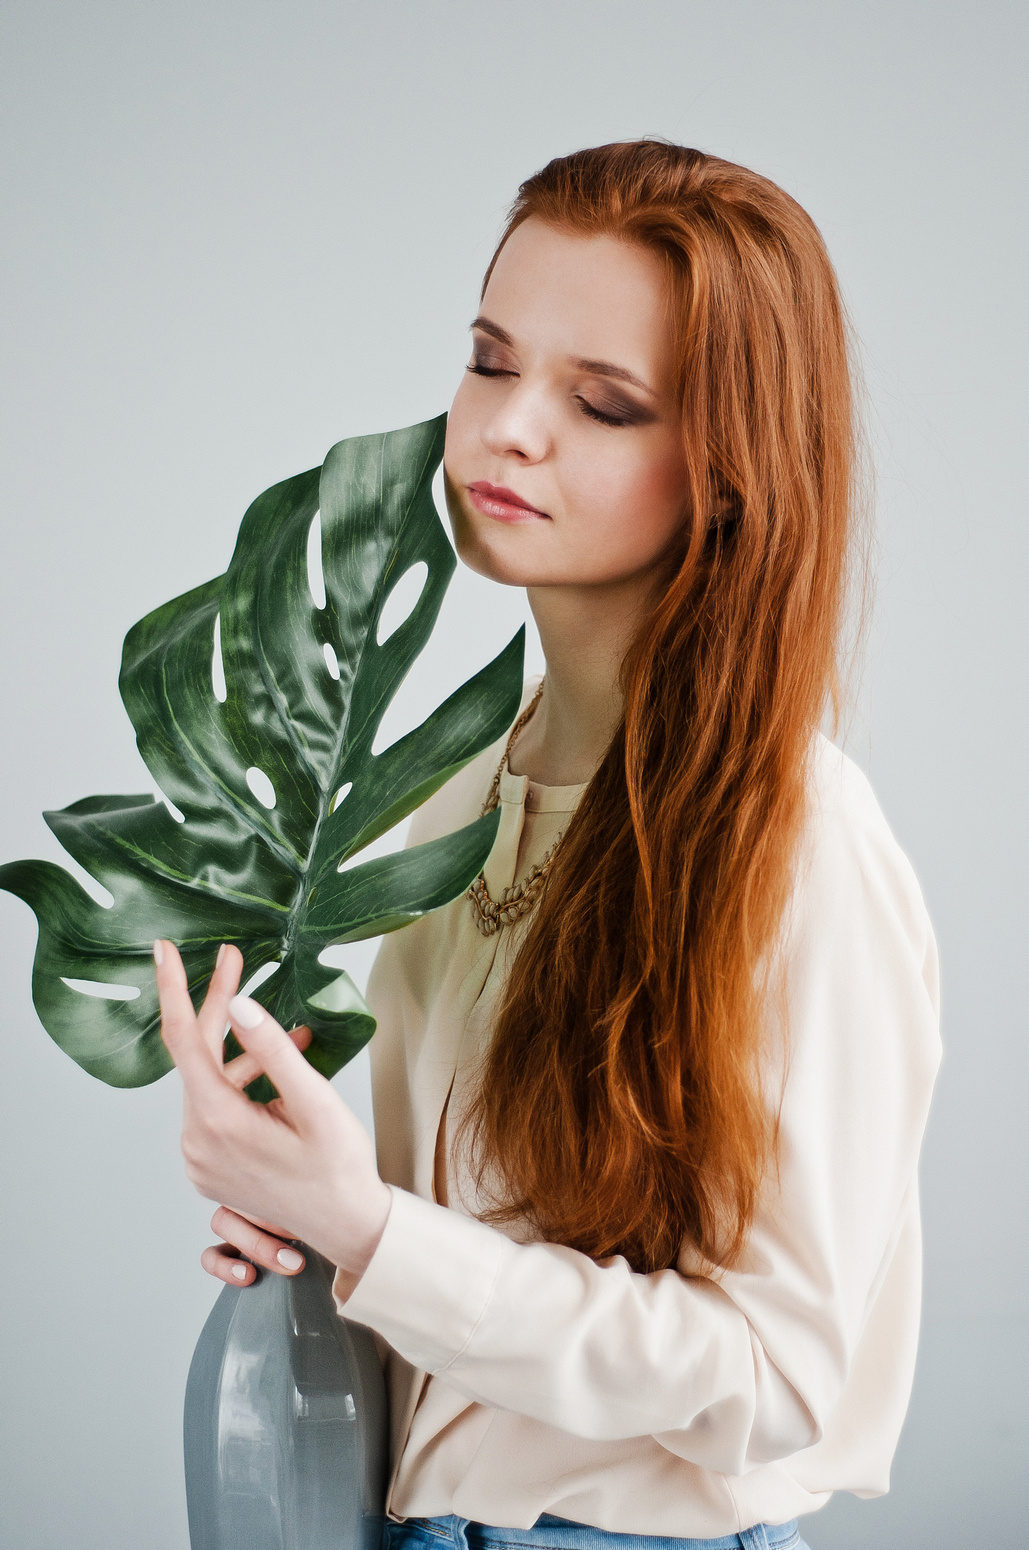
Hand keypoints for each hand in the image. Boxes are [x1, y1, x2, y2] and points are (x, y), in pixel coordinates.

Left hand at [154, 939, 390, 1294]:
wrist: (346, 1226)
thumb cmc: (339, 1166)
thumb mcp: (315, 1101)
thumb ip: (274, 1050)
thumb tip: (238, 1004)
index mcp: (218, 1122)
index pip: (184, 1039)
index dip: (172, 988)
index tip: (163, 949)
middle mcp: (197, 1141)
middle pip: (198, 1057)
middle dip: (220, 1007)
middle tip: (235, 958)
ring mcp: (199, 1158)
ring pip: (210, 1081)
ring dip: (244, 1053)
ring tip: (297, 1038)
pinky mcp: (208, 1166)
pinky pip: (216, 1107)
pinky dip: (242, 1083)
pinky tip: (279, 1076)